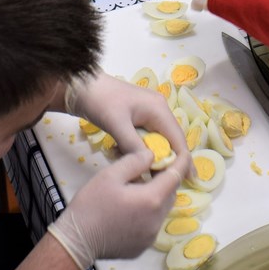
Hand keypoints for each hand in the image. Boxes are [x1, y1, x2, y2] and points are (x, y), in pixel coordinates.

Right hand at [47, 149, 187, 267]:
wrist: (76, 241)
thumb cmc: (91, 204)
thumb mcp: (110, 174)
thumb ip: (135, 161)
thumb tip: (152, 155)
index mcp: (152, 199)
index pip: (175, 176)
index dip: (181, 162)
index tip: (184, 152)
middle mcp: (157, 220)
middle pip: (171, 194)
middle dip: (167, 180)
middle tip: (153, 169)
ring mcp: (150, 236)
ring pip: (162, 211)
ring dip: (157, 198)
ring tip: (138, 190)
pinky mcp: (142, 246)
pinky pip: (152, 225)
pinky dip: (148, 214)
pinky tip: (130, 211)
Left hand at [65, 72, 187, 171]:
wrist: (81, 86)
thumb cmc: (100, 101)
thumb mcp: (117, 124)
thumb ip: (133, 146)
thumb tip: (149, 165)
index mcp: (159, 109)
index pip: (178, 139)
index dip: (184, 160)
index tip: (188, 181)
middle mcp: (159, 110)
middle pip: (171, 141)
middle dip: (169, 161)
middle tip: (165, 183)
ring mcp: (149, 113)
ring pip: (159, 141)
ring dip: (153, 157)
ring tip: (148, 174)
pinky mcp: (138, 118)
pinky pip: (147, 139)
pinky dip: (142, 150)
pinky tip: (133, 160)